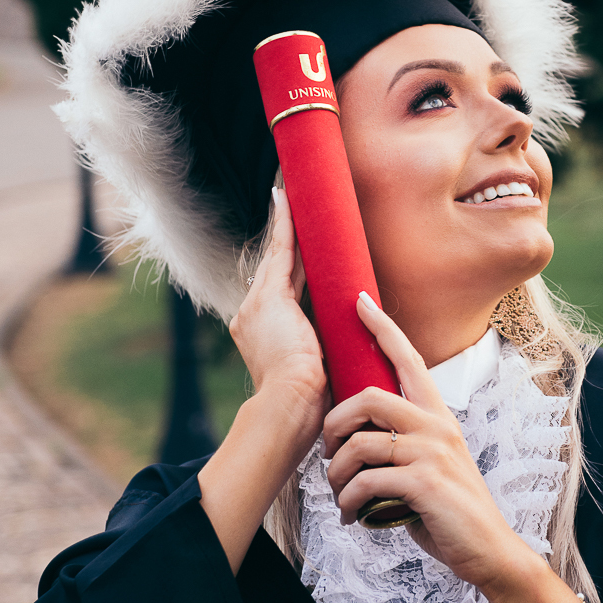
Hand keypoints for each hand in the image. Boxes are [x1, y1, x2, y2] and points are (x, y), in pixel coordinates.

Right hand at [229, 188, 327, 462]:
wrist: (289, 409)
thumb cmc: (308, 404)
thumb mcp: (318, 371)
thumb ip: (325, 352)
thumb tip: (350, 344)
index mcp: (263, 334)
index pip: (282, 291)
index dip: (290, 267)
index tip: (298, 248)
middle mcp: (252, 317)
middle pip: (276, 269)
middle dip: (287, 240)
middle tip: (292, 205)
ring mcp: (256, 307)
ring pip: (277, 257)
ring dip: (287, 225)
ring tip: (291, 194)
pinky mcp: (268, 299)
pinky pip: (279, 252)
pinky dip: (284, 225)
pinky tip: (286, 200)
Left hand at [324, 295, 539, 593]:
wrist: (486, 548)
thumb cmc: (449, 508)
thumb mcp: (431, 463)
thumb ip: (402, 443)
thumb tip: (356, 440)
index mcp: (438, 415)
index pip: (409, 359)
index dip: (383, 327)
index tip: (360, 300)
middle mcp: (437, 425)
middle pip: (367, 396)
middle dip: (334, 421)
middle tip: (327, 451)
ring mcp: (432, 452)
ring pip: (359, 443)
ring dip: (337, 473)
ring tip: (338, 494)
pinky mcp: (423, 483)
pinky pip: (366, 481)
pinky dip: (348, 500)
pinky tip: (351, 515)